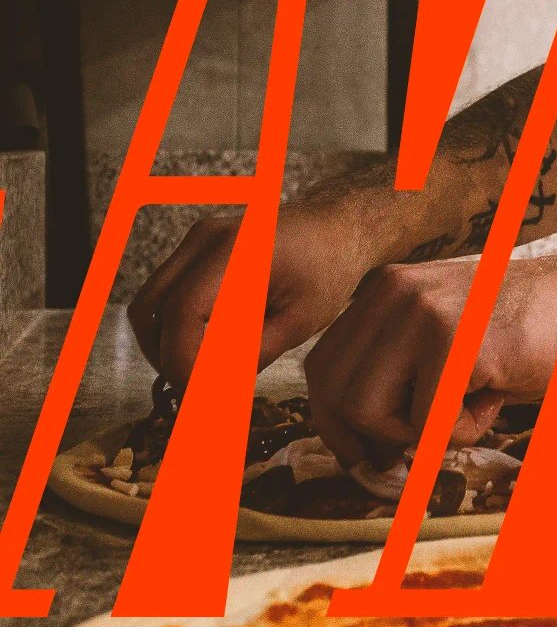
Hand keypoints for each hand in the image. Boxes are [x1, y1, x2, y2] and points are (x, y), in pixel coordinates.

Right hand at [128, 208, 378, 388]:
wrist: (337, 228)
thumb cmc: (328, 271)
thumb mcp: (300, 321)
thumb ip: (252, 355)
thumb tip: (210, 393)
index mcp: (237, 251)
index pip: (183, 311)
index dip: (181, 360)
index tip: (194, 397)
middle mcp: (205, 239)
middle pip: (152, 309)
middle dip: (168, 356)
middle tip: (196, 393)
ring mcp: (195, 241)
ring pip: (150, 303)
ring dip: (165, 343)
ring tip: (202, 374)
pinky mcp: (195, 250)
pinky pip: (166, 294)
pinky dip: (174, 327)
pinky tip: (207, 349)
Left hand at [302, 251, 556, 466]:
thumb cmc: (527, 334)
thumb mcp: (445, 340)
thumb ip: (397, 370)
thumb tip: (352, 445)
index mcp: (384, 292)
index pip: (322, 368)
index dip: (337, 422)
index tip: (370, 450)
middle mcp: (391, 293)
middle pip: (332, 392)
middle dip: (373, 434)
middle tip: (424, 438)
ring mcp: (419, 313)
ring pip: (368, 411)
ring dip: (418, 432)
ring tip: (466, 409)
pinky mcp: (452, 340)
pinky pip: (427, 422)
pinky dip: (462, 431)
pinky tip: (496, 397)